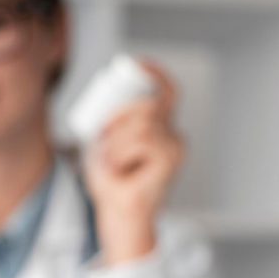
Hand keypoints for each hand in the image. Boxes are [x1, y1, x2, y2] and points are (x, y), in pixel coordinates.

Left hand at [84, 59, 184, 265]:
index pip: (167, 92)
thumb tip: (104, 104)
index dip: (155, 74)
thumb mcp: (105, 145)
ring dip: (115, 142)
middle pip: (147, 105)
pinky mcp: (171, 159)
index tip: (134, 65)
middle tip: (103, 139)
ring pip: (142, 124)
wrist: (118, 213)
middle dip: (118, 118)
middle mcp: (173, 134)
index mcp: (160, 127)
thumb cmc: (112, 181)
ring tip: (112, 162)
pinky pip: (142, 141)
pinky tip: (120, 169)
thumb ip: (112, 124)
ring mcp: (176, 146)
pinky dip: (121, 153)